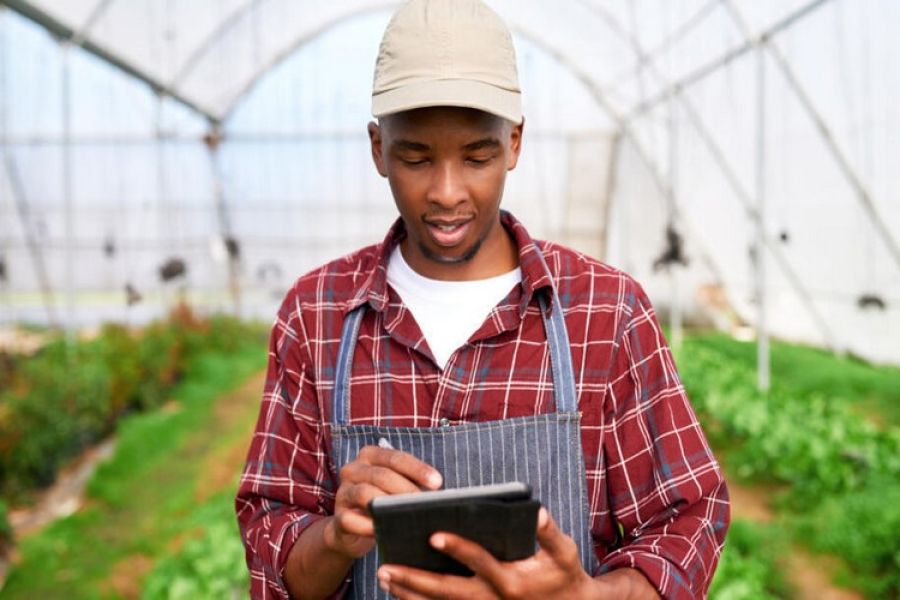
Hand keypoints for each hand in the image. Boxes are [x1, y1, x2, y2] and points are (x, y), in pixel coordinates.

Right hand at [323, 445, 442, 559]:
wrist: (351, 530)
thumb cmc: (382, 501)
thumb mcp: (394, 488)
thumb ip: (411, 485)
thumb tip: (439, 495)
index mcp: (370, 456)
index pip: (395, 458)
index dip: (417, 469)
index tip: (438, 482)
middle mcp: (353, 469)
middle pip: (382, 475)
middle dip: (406, 489)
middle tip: (425, 504)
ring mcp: (343, 492)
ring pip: (365, 493)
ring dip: (387, 505)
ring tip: (406, 516)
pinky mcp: (338, 516)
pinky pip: (350, 519)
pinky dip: (366, 526)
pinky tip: (381, 531)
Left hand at [376, 507, 599, 598]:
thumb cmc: (564, 575)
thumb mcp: (564, 553)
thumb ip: (549, 533)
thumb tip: (538, 511)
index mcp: (511, 580)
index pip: (479, 562)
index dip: (457, 548)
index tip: (433, 534)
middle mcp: (492, 599)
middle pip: (447, 591)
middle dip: (414, 579)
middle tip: (385, 567)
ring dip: (410, 593)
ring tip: (383, 576)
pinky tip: (399, 592)